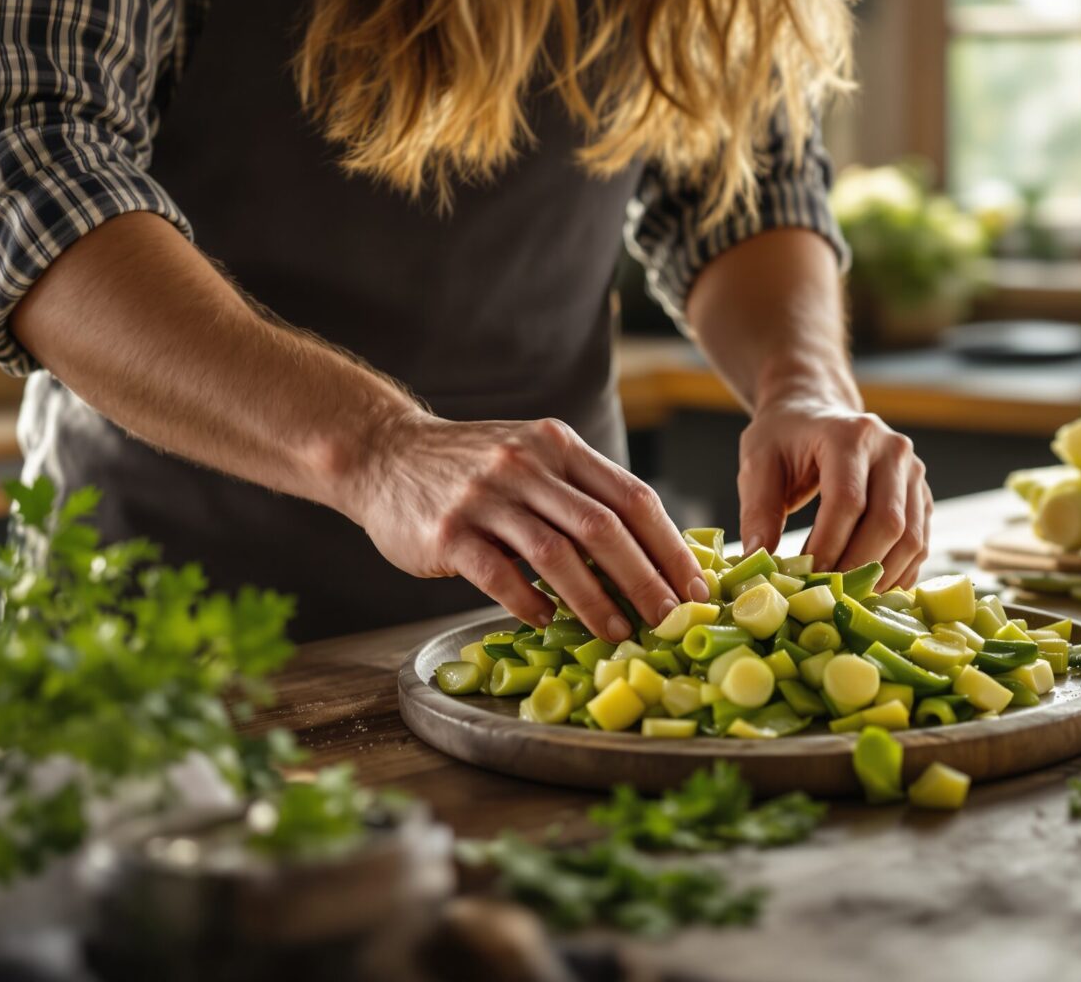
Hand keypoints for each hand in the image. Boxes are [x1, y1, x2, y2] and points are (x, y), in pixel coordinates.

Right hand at [342, 413, 706, 640]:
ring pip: (558, 554)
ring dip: (596, 600)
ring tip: (619, 633)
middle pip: (605, 528)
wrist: (384, 453)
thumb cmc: (471, 469)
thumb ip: (580, 494)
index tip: (696, 589)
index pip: (633, 498)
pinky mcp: (449, 531)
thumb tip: (649, 556)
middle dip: (646, 580)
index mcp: (560, 447)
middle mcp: (528, 465)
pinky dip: (531, 603)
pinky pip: (500, 575)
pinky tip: (548, 622)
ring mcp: (486, 497)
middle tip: (671, 621)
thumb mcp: (532, 458)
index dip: (671, 547)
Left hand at [737, 398, 930, 589]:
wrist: (815, 410)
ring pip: (911, 538)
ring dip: (882, 577)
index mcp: (851, 434)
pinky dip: (898, 573)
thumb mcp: (758, 463)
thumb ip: (758, 510)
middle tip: (827, 594)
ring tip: (848, 597)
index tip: (805, 576)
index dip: (829, 545)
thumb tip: (759, 560)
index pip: (848, 500)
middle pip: (888, 523)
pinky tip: (870, 589)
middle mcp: (892, 449)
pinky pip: (920, 542)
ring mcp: (914, 472)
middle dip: (857, 567)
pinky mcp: (921, 495)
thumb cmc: (784, 437)